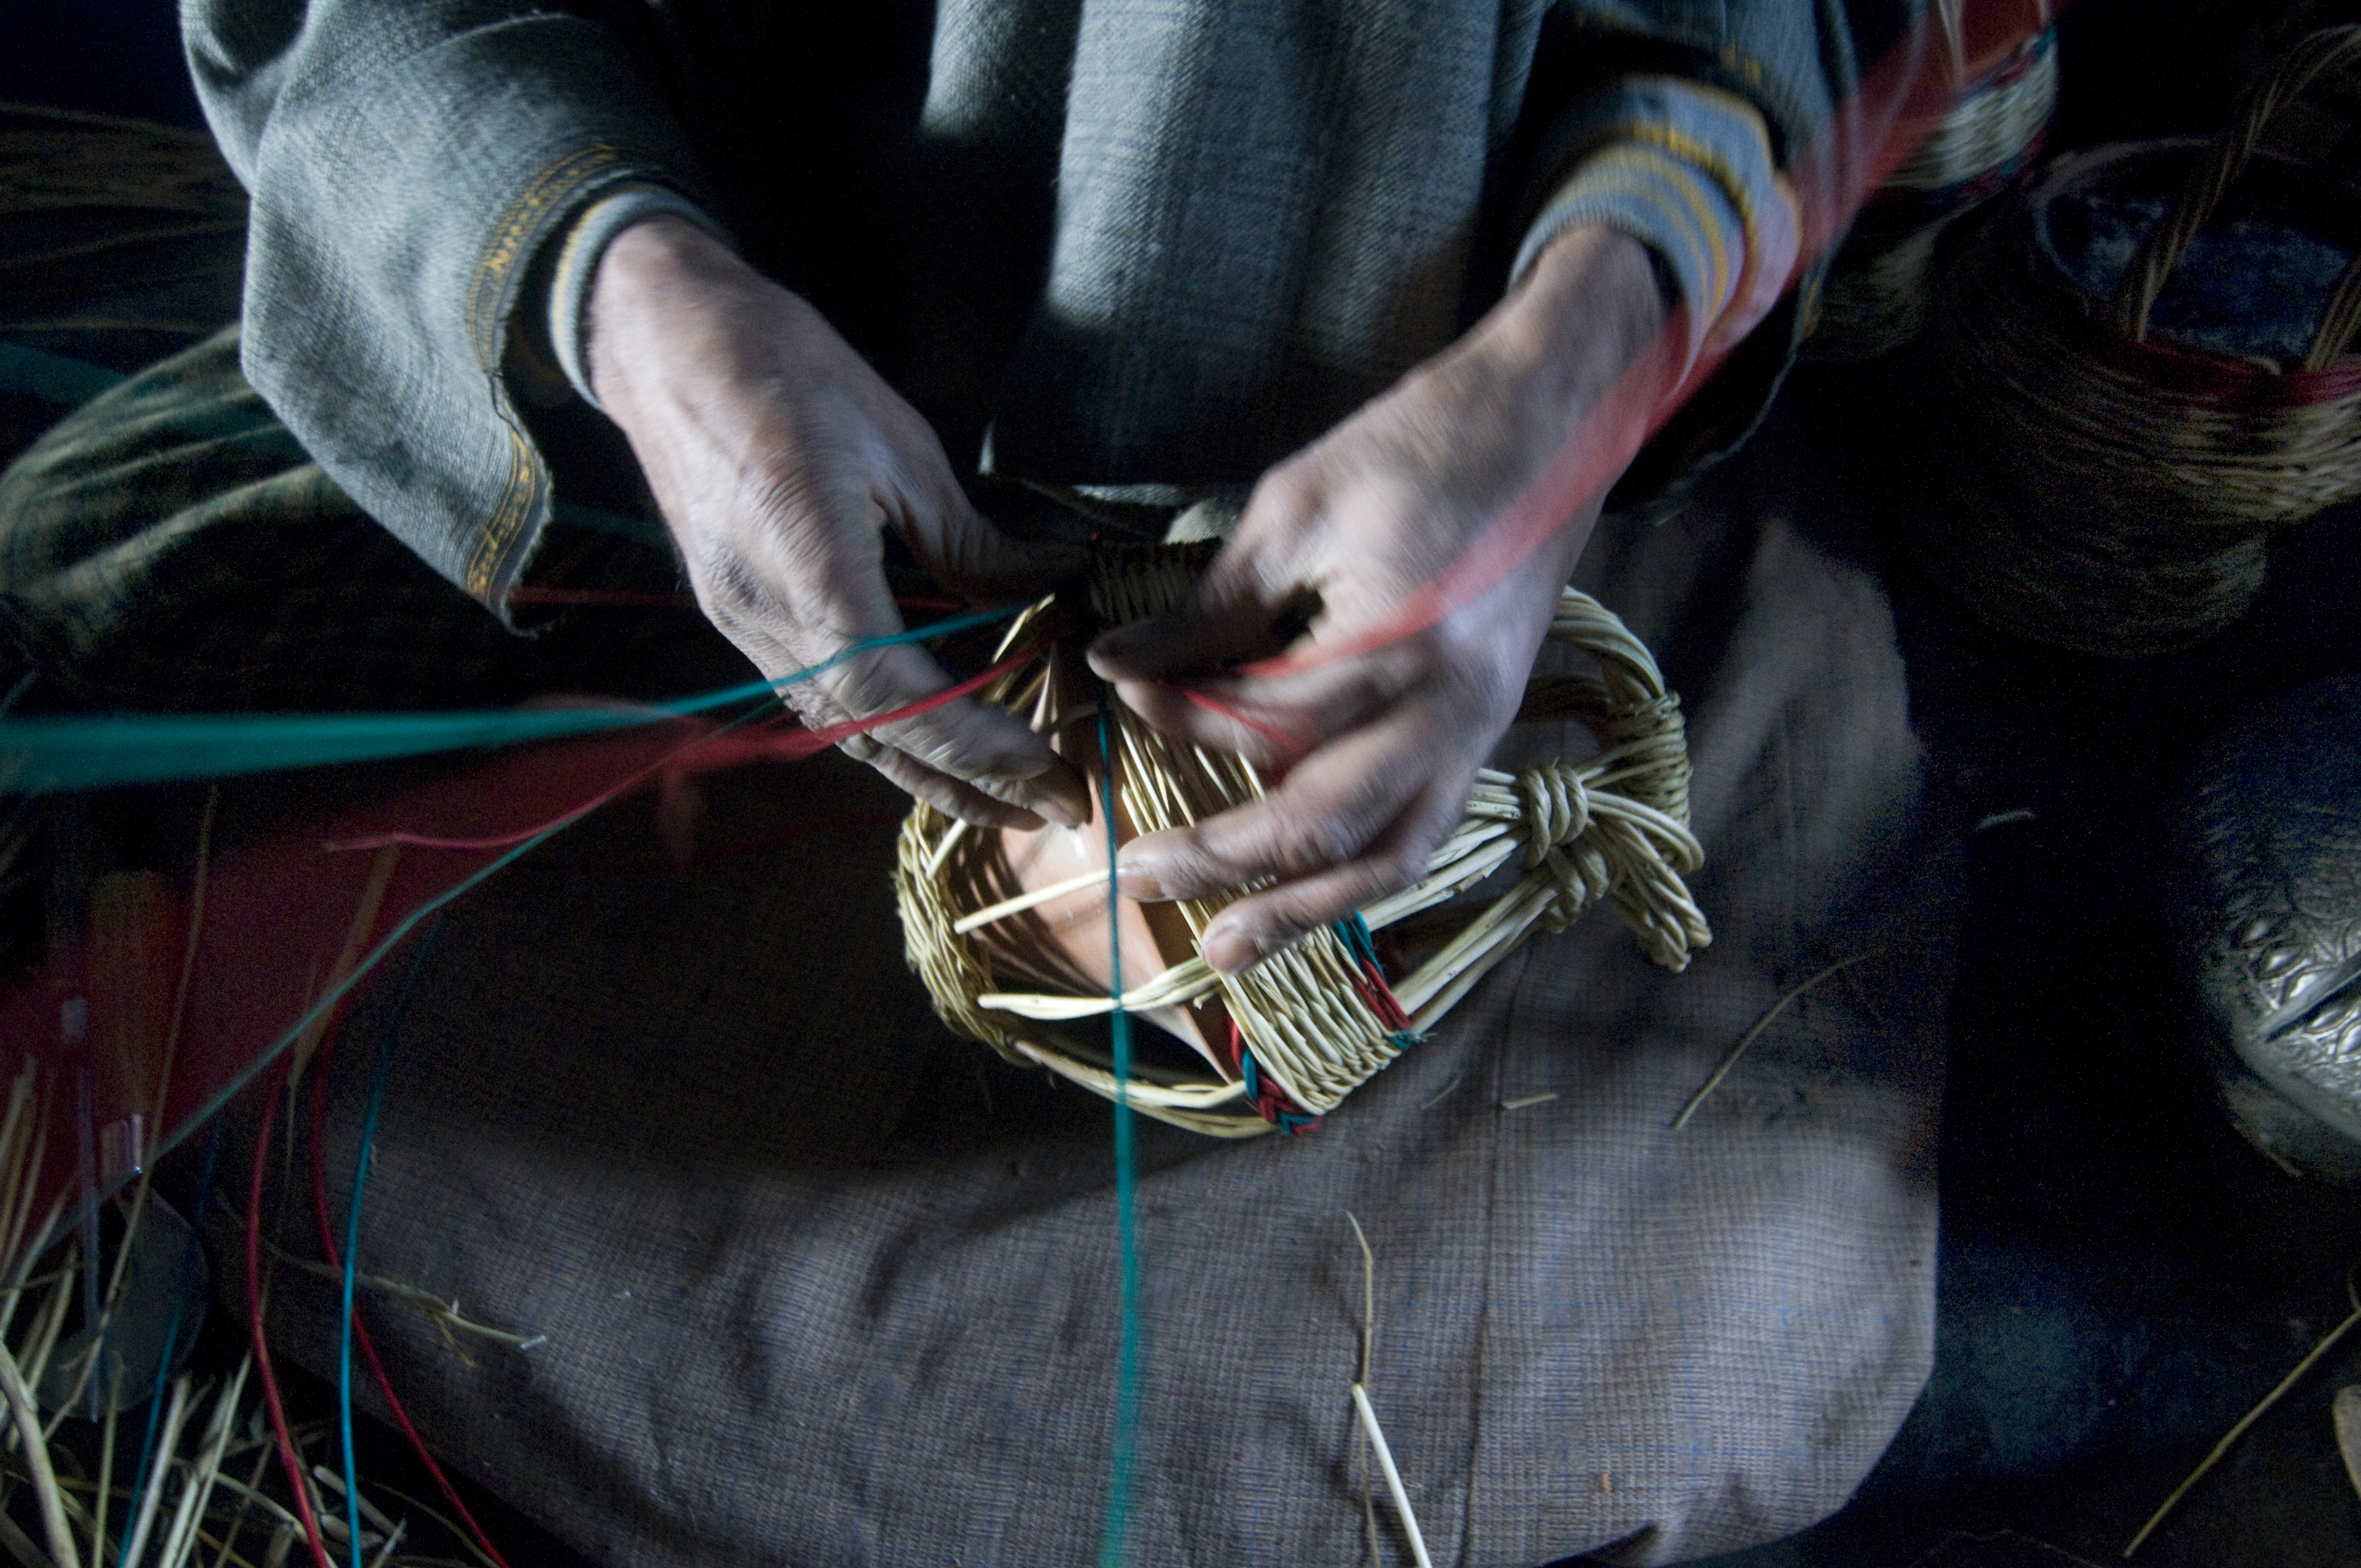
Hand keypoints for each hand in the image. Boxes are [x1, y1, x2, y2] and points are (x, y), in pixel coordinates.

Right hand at [587, 215, 1088, 828]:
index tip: (1046, 766)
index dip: (974, 742)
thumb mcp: (901, 447)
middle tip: (1055, 812)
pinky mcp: (736, 617)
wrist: (666, 340)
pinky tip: (931, 743)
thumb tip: (1052, 581)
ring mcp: (742, 624)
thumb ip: (971, 540)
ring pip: (841, 731)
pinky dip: (881, 731)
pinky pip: (816, 699)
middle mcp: (766, 616)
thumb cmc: (787, 370)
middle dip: (968, 785)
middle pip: (872, 736)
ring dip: (926, 774)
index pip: (896, 694)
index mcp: (810, 565)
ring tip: (1007, 800)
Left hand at [1087, 225, 1669, 973]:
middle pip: (1324, 823)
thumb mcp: (1299, 509)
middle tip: (1138, 878)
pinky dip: (1360, 872)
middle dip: (1225, 860)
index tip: (1124, 695)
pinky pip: (1423, 830)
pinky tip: (1306, 893)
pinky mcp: (1486, 733)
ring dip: (1303, 912)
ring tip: (1228, 950)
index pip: (1268, 721)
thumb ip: (1213, 607)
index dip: (1185, 718)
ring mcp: (1477, 732)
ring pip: (1389, 858)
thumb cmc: (1420, 446)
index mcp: (1398, 645)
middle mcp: (1447, 711)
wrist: (1551, 422)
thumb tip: (1117, 667)